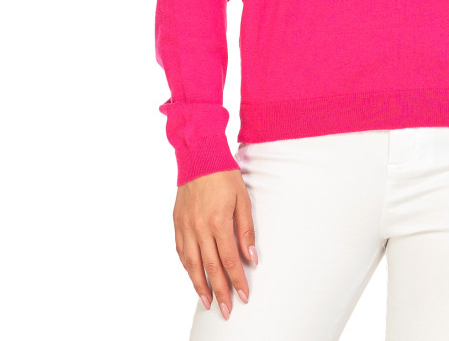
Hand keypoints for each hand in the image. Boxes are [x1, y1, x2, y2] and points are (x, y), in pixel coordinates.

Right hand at [173, 169, 256, 320]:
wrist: (199, 156)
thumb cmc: (225, 175)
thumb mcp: (243, 200)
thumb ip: (246, 230)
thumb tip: (251, 258)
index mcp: (218, 222)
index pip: (229, 260)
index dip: (237, 281)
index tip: (243, 296)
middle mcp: (199, 228)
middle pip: (210, 268)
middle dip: (220, 292)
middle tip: (226, 310)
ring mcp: (186, 227)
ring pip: (192, 265)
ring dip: (200, 286)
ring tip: (208, 303)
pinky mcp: (177, 223)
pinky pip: (182, 252)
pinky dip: (188, 268)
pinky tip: (194, 277)